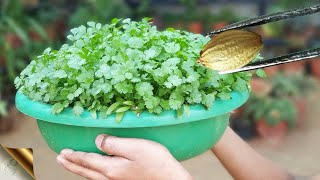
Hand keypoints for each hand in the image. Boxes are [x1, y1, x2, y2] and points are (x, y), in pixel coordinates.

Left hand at [56, 134, 191, 179]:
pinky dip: (90, 174)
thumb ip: (114, 143)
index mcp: (111, 167)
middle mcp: (110, 177)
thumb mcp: (135, 147)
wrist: (169, 179)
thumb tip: (98, 140)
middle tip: (60, 159)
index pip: (87, 160)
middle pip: (85, 171)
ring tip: (71, 165)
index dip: (74, 156)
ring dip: (79, 170)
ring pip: (91, 176)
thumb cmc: (156, 162)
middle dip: (71, 164)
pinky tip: (93, 172)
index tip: (62, 152)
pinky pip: (99, 178)